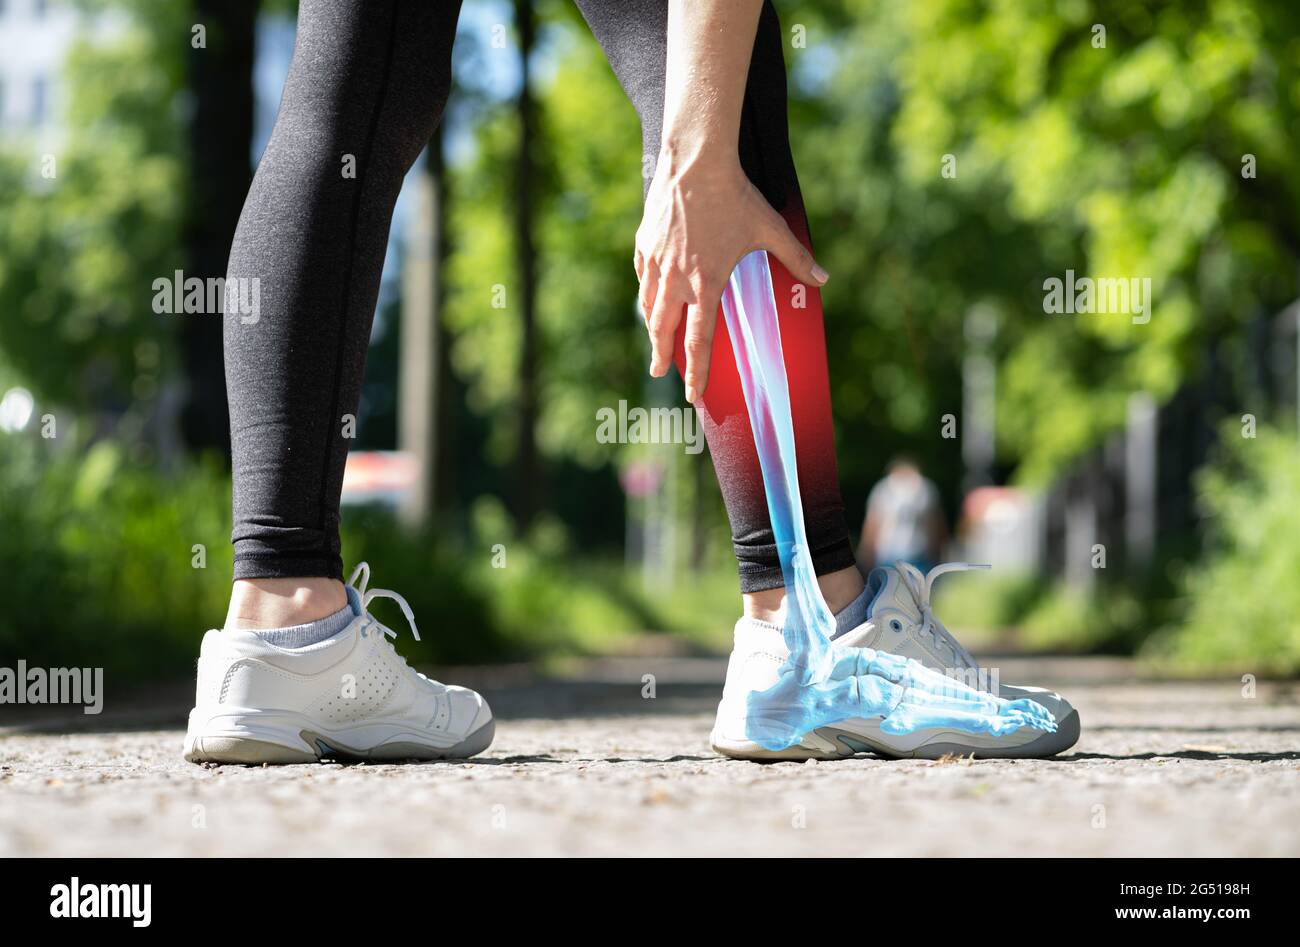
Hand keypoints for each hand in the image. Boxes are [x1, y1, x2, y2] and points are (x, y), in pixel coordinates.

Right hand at [634, 152, 827, 402]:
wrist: (696, 161)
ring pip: (649, 305)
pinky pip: (644, 276)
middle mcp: (677, 279)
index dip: (696, 372)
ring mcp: (656, 262)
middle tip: (660, 373)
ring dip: (652, 328)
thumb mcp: (771, 228)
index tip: (693, 393)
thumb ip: (795, 256)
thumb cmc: (736, 196)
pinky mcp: (644, 243)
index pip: (699, 340)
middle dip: (662, 356)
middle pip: (664, 330)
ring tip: (653, 341)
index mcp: (707, 283)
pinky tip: (649, 293)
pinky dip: (647, 290)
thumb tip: (823, 277)